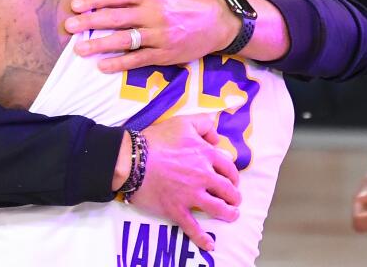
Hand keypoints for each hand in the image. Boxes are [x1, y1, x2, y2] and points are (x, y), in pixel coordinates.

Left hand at [65, 0, 238, 72]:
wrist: (213, 22)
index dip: (95, 0)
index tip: (75, 5)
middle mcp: (153, 14)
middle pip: (117, 18)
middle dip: (91, 22)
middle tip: (69, 26)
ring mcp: (158, 35)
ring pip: (125, 40)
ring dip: (100, 45)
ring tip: (80, 49)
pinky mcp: (164, 54)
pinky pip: (139, 59)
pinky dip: (120, 64)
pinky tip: (102, 66)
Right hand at [128, 113, 240, 251]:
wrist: (132, 160)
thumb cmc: (155, 139)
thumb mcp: (182, 122)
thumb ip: (203, 124)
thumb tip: (216, 138)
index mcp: (204, 155)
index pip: (228, 167)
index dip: (233, 174)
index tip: (232, 179)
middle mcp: (203, 176)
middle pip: (227, 189)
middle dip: (234, 195)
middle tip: (234, 198)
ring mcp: (190, 194)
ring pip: (217, 208)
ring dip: (228, 213)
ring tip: (232, 215)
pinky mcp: (177, 209)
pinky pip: (192, 227)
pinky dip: (202, 238)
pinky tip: (209, 244)